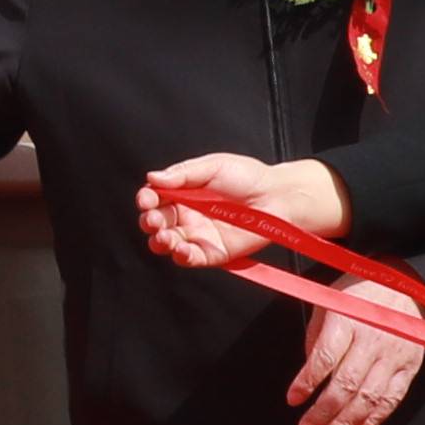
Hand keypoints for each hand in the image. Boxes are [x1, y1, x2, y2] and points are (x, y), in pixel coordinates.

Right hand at [134, 152, 341, 268]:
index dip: (146, 199)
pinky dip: (181, 256)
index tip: (146, 199)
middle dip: (150, 222)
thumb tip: (153, 177)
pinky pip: (191, 258)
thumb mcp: (213, 166)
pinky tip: (181, 249)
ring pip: (168, 243)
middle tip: (154, 220)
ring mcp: (198, 235)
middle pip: (157, 222)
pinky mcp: (212, 253)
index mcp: (183, 193)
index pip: (155, 198)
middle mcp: (187, 215)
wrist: (278, 197)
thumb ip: (183, 173)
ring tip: (165, 236)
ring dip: (160, 241)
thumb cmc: (248, 177)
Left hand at [285, 284, 424, 424]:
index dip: (307, 382)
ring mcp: (394, 354)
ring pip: (369, 397)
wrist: (402, 286)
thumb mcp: (328, 303)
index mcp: (348, 318)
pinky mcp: (409, 367)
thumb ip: (317, 340)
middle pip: (347, 383)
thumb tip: (310, 379)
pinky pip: (392, 400)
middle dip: (324, 411)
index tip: (293, 400)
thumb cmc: (358, 295)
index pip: (325, 357)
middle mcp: (374, 338)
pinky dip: (374, 420)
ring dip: (346, 422)